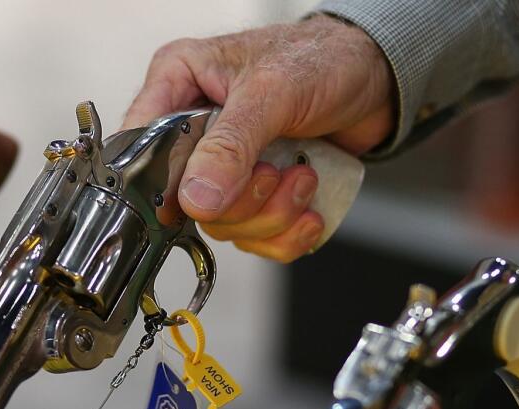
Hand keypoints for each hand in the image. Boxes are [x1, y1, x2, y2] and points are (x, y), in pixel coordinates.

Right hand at [124, 16, 394, 261]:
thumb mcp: (273, 91)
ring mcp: (226, 166)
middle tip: (276, 173)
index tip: (202, 198)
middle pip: (188, 202)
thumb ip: (231, 145)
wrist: (378, 78)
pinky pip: (255, 239)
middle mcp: (194, 130)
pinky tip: (310, 209)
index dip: (164, 185)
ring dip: (272, 216)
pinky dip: (286, 235)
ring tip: (303, 177)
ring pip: (225, 225)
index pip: (140, 149)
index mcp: (178, 86)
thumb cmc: (323, 59)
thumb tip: (196, 198)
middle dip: (242, 202)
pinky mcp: (257, 193)